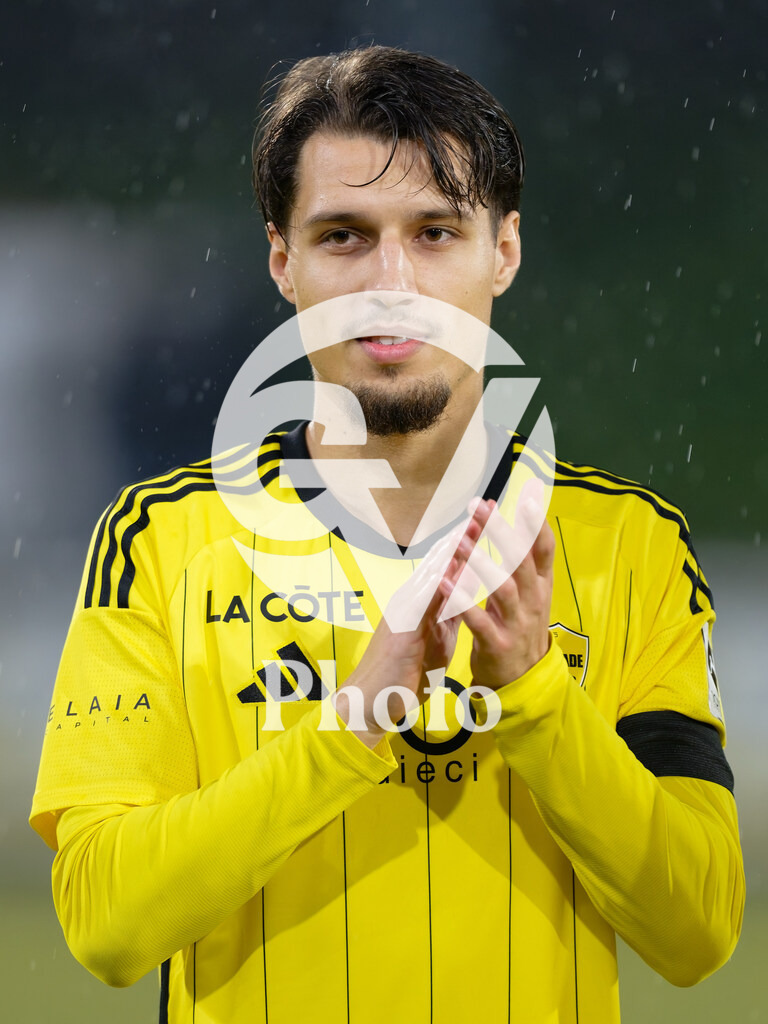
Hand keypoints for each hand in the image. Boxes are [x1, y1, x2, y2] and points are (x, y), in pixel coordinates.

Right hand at [335, 505, 485, 747]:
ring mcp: (404, 612)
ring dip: (453, 551)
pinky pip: (424, 600)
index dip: (466, 546)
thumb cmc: (400, 677)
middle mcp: (410, 601)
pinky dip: (441, 582)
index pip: (446, 569)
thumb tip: (459, 603)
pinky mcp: (402, 628)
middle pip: (440, 563)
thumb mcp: (431, 644)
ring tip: (473, 527)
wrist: (369, 704)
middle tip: (483, 511)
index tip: (486, 525)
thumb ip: (444, 621)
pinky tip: (455, 567)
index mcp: (420, 605)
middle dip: (462, 537)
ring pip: (432, 574)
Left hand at [442, 481, 555, 690]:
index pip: (543, 550)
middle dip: (502, 533)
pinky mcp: (498, 645)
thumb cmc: (519, 627)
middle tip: (483, 508)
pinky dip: (462, 602)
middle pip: (521, 562)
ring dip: (481, 563)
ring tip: (463, 541)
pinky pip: (479, 621)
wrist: (522, 681)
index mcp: (541, 587)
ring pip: (502, 588)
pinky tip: (446, 584)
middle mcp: (533, 602)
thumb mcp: (530, 594)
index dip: (536, 523)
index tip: (529, 495)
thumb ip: (525, 562)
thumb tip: (523, 521)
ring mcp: (517, 624)